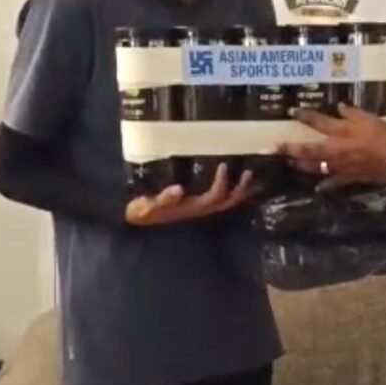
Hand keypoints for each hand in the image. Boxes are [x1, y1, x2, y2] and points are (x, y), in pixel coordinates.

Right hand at [126, 164, 258, 225]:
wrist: (136, 219)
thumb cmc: (141, 210)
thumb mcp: (147, 205)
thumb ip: (162, 199)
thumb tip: (178, 189)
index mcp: (192, 208)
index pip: (214, 197)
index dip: (222, 183)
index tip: (223, 165)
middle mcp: (201, 209)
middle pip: (228, 202)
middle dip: (241, 189)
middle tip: (249, 171)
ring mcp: (201, 208)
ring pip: (227, 202)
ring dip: (240, 190)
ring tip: (248, 173)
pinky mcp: (199, 204)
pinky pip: (221, 198)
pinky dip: (232, 189)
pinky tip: (235, 177)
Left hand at [281, 104, 385, 188]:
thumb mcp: (370, 118)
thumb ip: (353, 113)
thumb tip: (339, 107)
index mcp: (341, 131)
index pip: (317, 121)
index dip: (304, 116)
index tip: (290, 111)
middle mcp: (336, 149)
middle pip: (308, 149)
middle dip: (289, 149)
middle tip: (272, 149)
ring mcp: (340, 166)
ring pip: (315, 166)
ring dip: (301, 165)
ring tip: (290, 163)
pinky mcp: (350, 178)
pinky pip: (333, 182)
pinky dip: (325, 185)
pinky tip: (317, 187)